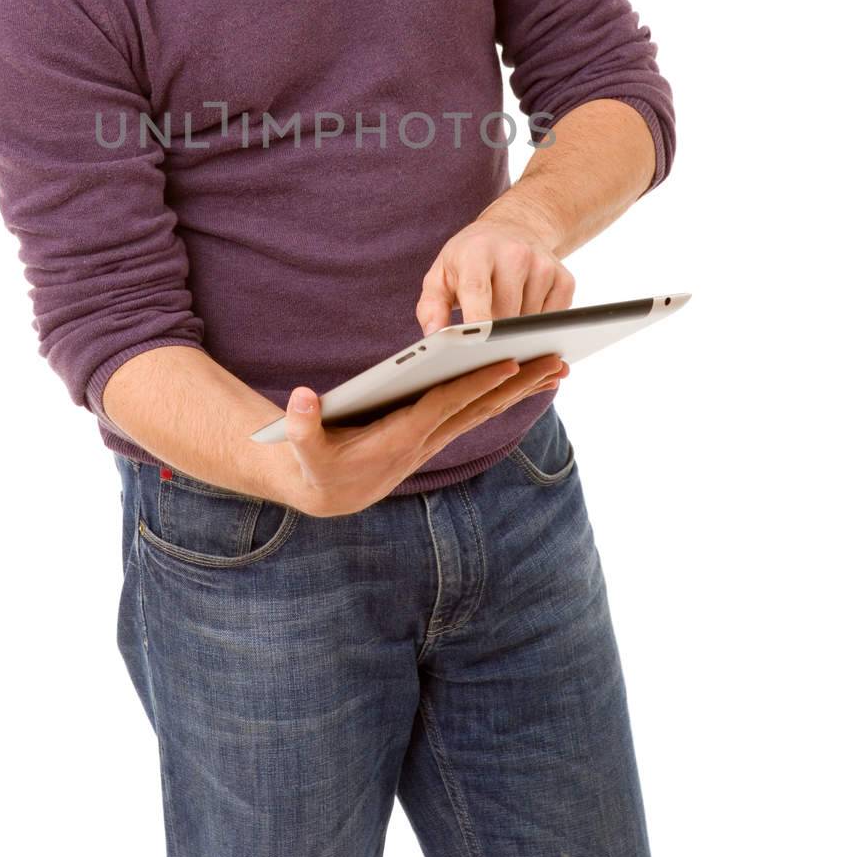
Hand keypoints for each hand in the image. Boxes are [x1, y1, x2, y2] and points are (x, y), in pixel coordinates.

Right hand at [282, 352, 569, 517]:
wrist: (330, 495)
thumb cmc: (316, 465)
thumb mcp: (302, 449)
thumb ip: (299, 425)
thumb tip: (300, 398)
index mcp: (399, 437)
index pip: (445, 405)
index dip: (476, 384)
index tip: (508, 362)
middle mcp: (425, 439)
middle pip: (479, 407)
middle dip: (518, 384)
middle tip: (557, 360)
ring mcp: (434, 439)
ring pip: (485, 411)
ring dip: (522, 390)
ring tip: (557, 368)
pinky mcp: (434, 435)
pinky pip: (476, 413)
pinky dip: (503, 396)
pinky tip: (526, 381)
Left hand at [415, 208, 575, 333]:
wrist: (512, 228)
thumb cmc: (469, 259)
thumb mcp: (440, 276)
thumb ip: (430, 309)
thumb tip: (434, 339)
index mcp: (477, 252)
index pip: (477, 291)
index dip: (477, 321)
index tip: (474, 347)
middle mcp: (514, 253)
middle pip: (506, 314)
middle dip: (493, 335)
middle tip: (481, 336)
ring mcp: (543, 264)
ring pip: (530, 322)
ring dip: (516, 330)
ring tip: (502, 310)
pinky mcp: (564, 278)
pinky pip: (553, 319)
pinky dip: (537, 324)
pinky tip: (525, 307)